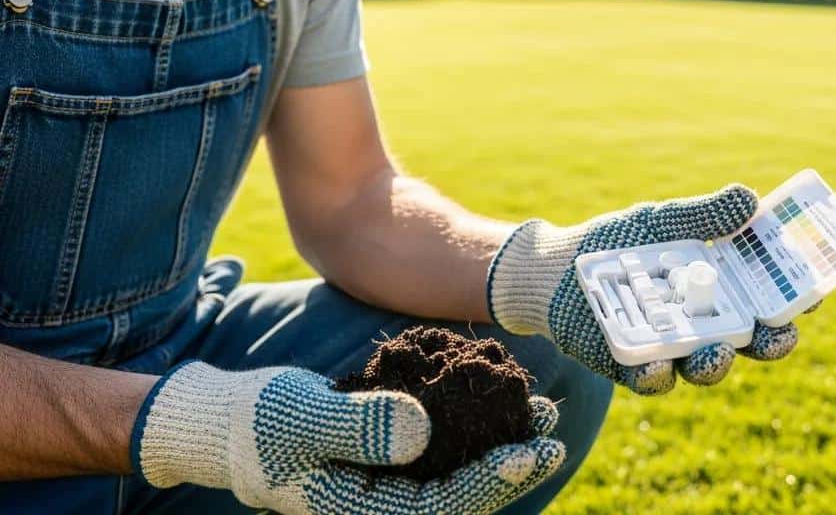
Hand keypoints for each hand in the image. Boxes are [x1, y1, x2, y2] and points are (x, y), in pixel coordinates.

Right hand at [131, 359, 564, 513]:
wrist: (225, 420)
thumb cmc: (256, 423)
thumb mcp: (301, 421)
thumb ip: (359, 428)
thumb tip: (421, 434)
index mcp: (365, 511)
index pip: (445, 507)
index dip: (494, 481)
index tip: (535, 450)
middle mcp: (382, 500)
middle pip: (460, 490)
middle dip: (509, 460)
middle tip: (553, 424)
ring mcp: (383, 476)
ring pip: (452, 464)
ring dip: (493, 437)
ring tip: (536, 405)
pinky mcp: (382, 447)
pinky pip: (433, 439)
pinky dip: (463, 418)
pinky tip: (487, 389)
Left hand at [487, 183, 815, 394]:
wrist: (559, 266)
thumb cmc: (620, 242)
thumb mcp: (663, 223)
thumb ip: (705, 216)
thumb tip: (750, 197)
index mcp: (720, 288)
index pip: (769, 298)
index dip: (796, 299)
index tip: (814, 292)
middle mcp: (704, 324)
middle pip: (750, 341)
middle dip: (769, 342)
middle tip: (777, 335)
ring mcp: (671, 348)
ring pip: (705, 364)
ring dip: (716, 362)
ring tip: (717, 353)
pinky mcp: (632, 365)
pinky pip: (651, 378)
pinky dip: (657, 374)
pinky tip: (657, 364)